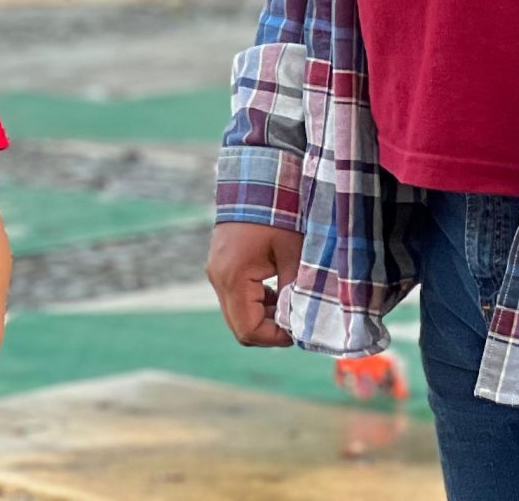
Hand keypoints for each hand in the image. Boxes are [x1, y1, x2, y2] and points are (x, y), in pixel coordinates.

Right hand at [207, 221, 301, 347]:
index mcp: (234, 277)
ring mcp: (216, 272)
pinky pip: (236, 298)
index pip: (248, 329)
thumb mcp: (293, 253)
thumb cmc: (278, 213)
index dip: (274, 338)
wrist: (255, 180)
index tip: (298, 331)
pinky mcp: (221, 266)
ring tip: (290, 305)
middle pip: (240, 327)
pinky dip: (256, 304)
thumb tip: (301, 321)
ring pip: (237, 314)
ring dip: (263, 318)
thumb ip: (295, 289)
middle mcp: (219, 278)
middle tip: (296, 322)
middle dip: (269, 331)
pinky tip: (276, 291)